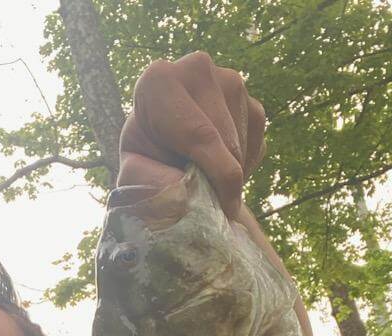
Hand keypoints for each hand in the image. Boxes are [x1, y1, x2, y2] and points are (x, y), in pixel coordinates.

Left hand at [118, 52, 265, 219]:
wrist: (163, 155)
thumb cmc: (146, 164)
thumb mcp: (135, 173)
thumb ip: (151, 181)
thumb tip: (186, 192)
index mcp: (159, 81)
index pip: (200, 135)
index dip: (216, 179)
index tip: (224, 210)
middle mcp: (196, 69)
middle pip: (227, 142)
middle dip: (223, 180)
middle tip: (207, 200)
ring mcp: (229, 81)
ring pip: (243, 147)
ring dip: (230, 174)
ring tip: (203, 176)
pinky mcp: (251, 100)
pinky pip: (256, 146)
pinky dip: (243, 168)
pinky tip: (217, 166)